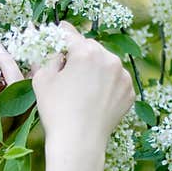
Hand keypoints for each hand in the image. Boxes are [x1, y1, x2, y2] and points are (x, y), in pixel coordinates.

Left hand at [0, 39, 24, 170]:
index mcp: (23, 109)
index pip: (36, 79)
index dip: (36, 56)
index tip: (30, 35)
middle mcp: (20, 113)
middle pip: (32, 78)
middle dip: (27, 52)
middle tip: (18, 33)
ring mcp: (6, 117)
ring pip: (15, 83)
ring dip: (4, 60)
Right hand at [31, 21, 135, 152]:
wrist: (79, 142)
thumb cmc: (56, 111)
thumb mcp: (42, 79)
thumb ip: (48, 57)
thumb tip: (53, 49)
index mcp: (86, 52)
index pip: (71, 35)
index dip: (62, 32)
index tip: (60, 28)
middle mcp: (109, 59)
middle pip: (91, 48)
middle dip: (80, 55)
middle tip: (68, 70)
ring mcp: (123, 76)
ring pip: (105, 64)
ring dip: (95, 70)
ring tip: (82, 89)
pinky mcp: (130, 92)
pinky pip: (116, 81)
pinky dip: (106, 85)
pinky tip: (94, 99)